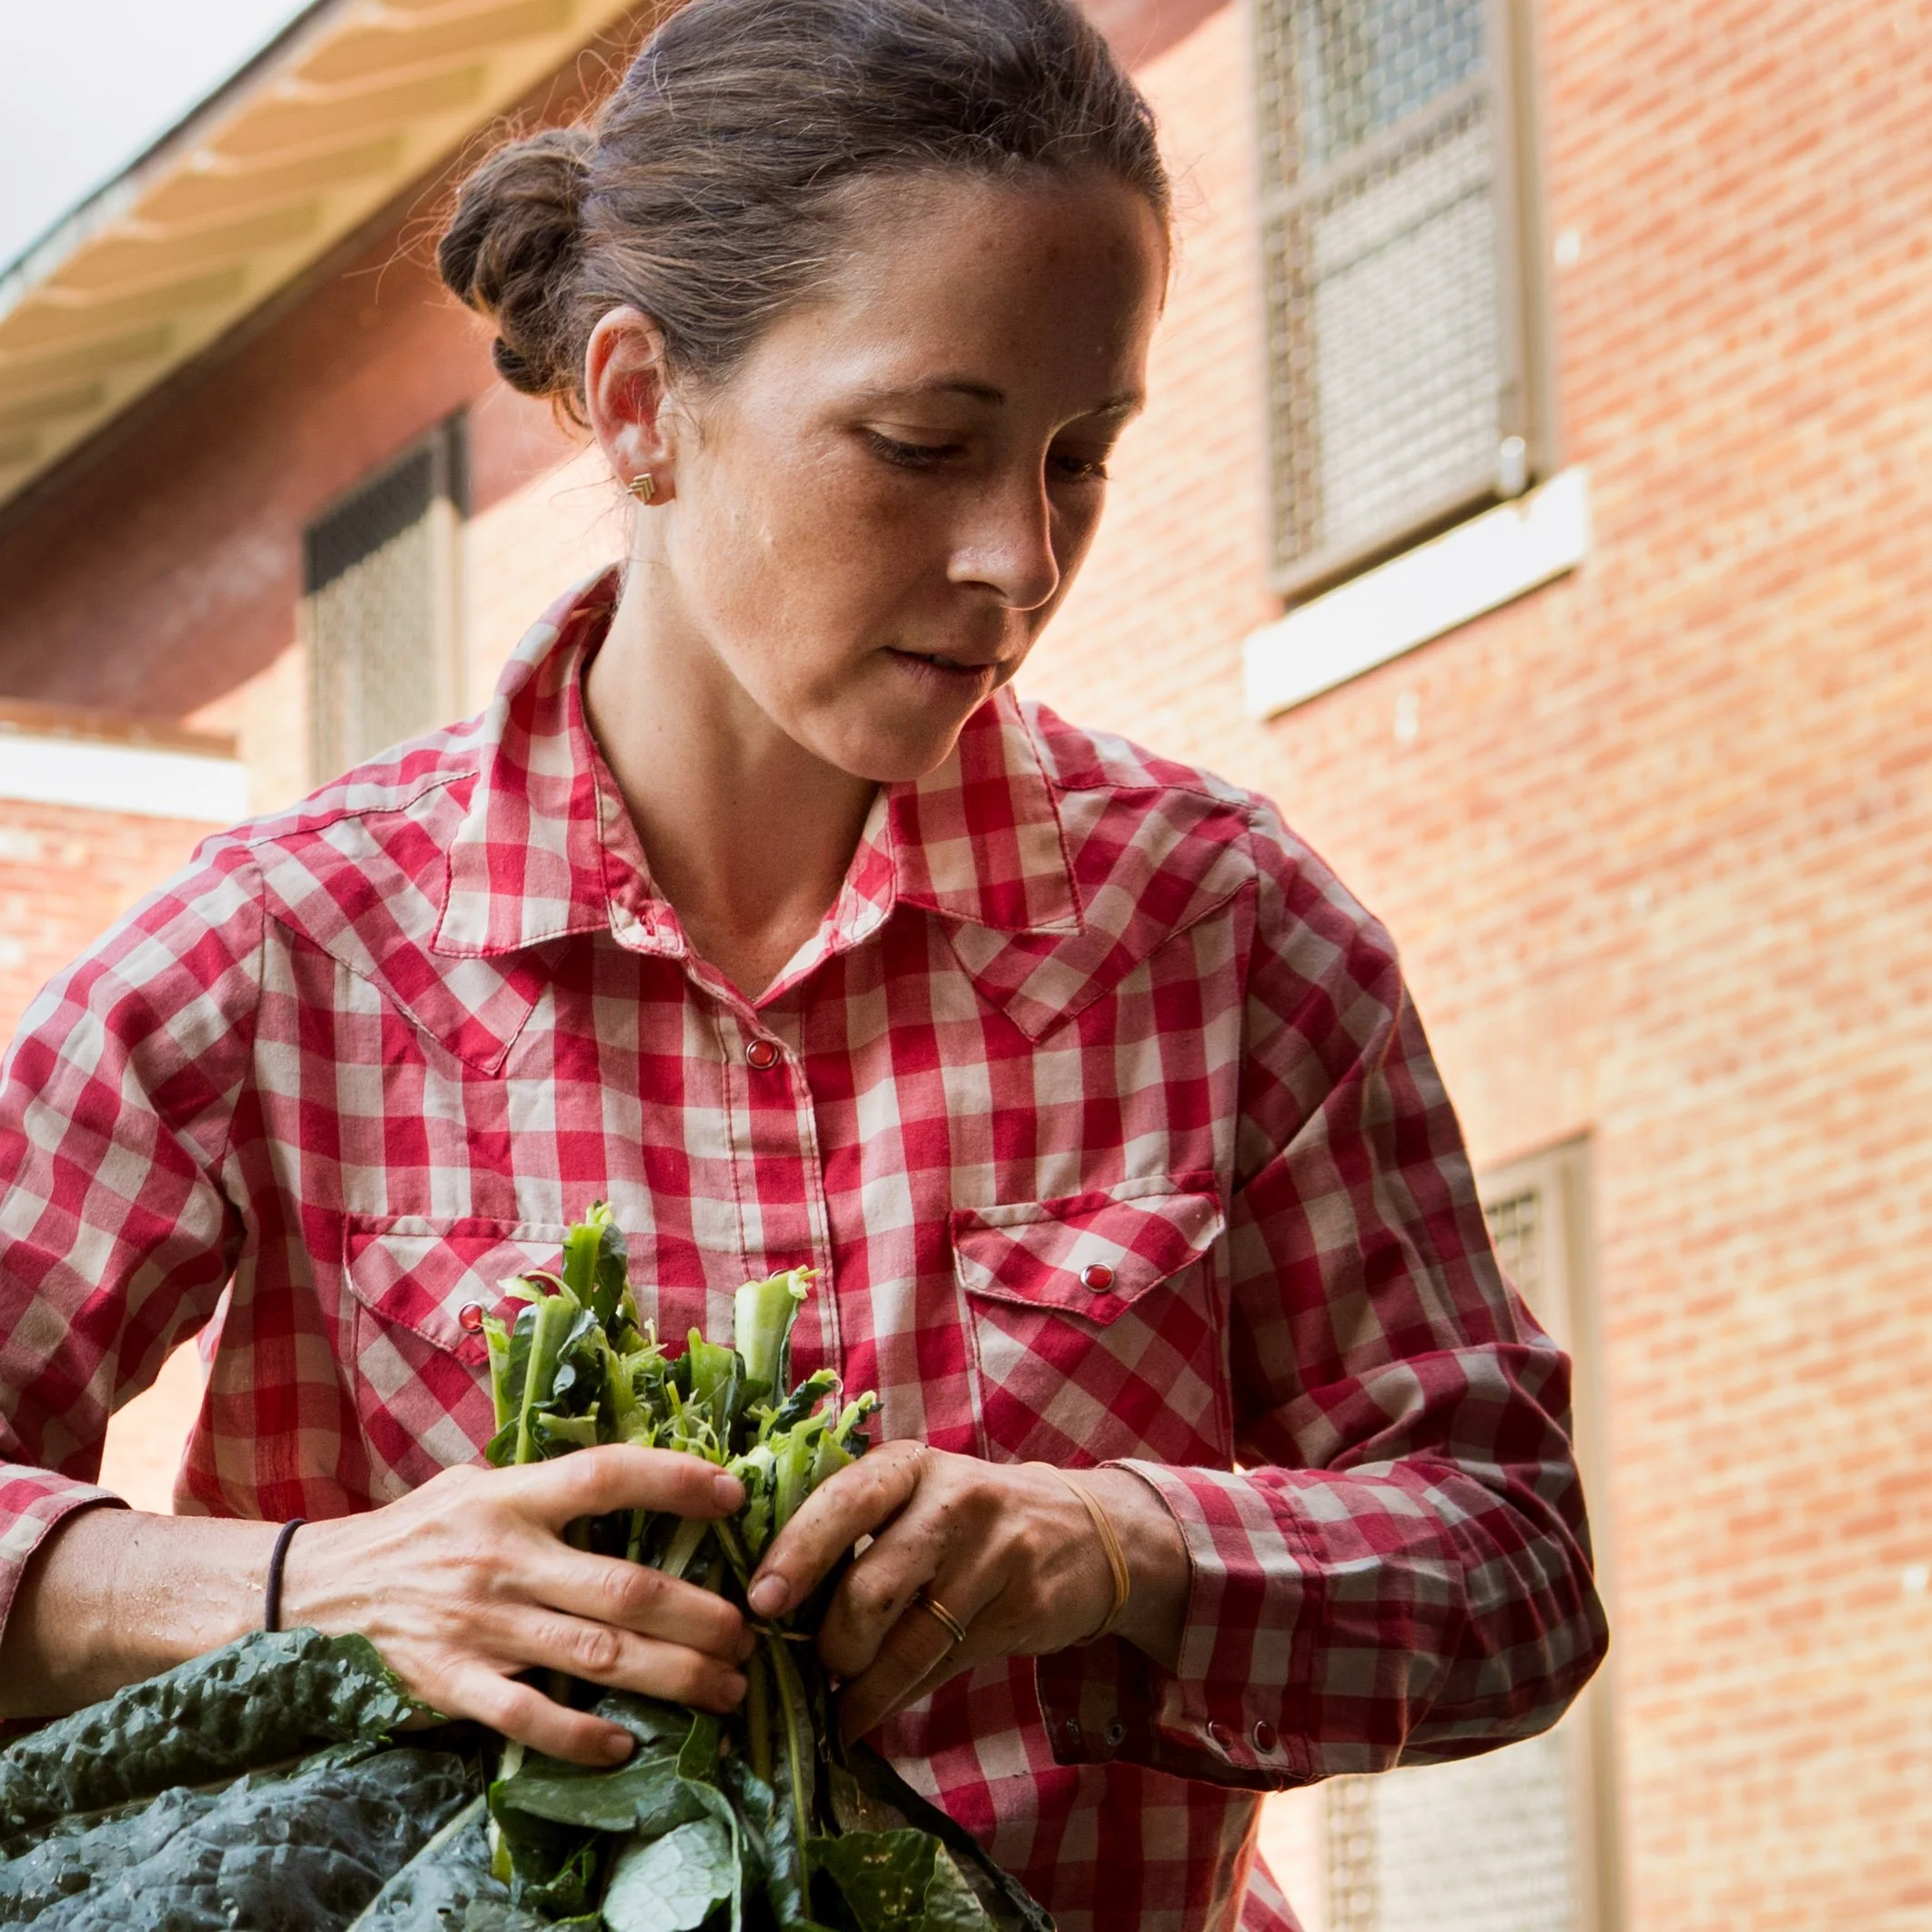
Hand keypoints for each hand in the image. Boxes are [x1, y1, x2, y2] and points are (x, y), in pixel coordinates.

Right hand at [283, 1447, 750, 1764]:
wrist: (308, 1592)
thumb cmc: (413, 1532)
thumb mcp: (475, 1484)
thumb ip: (546, 1485)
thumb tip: (632, 1479)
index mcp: (511, 1497)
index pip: (605, 1476)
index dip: (674, 1481)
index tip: (733, 1496)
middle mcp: (502, 1558)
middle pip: (622, 1588)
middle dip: (699, 1614)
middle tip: (749, 1632)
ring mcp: (479, 1626)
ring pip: (595, 1655)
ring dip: (671, 1676)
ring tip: (725, 1687)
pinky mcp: (453, 1685)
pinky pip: (528, 1717)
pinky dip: (581, 1736)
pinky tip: (627, 1745)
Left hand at [743, 1445, 1189, 1742]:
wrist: (1087, 1530)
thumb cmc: (971, 1517)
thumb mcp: (918, 1496)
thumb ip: (856, 1532)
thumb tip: (768, 1604)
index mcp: (909, 1466)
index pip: (843, 1502)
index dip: (797, 1553)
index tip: (760, 1602)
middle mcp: (952, 1502)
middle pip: (870, 1588)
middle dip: (831, 1644)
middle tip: (810, 1666)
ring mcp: (993, 1556)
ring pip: (906, 1643)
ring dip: (859, 1688)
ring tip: (837, 1706)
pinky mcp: (1020, 1609)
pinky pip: (941, 1668)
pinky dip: (896, 1700)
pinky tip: (872, 1713)